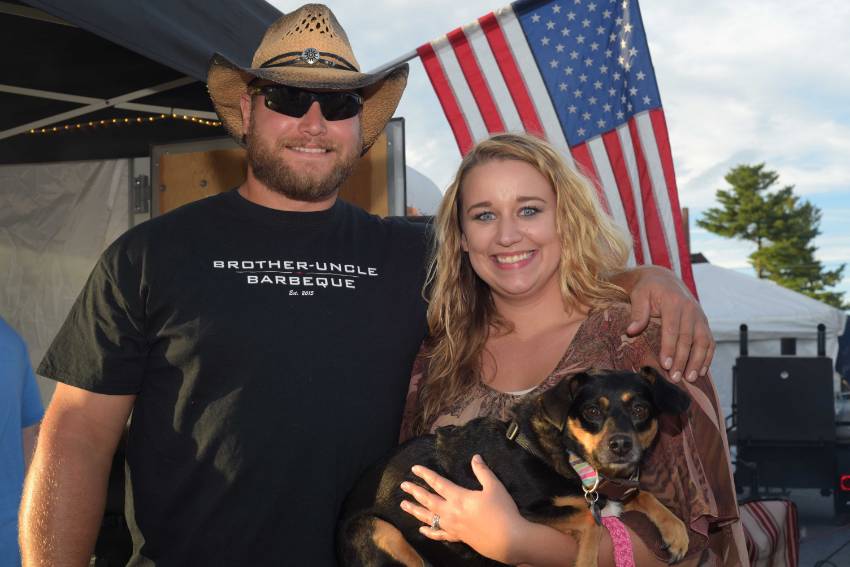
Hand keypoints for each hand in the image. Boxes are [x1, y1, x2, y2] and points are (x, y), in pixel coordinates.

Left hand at [399, 455, 526, 563]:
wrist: (509, 540)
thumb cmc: (502, 511)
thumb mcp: (494, 487)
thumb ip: (483, 471)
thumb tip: (475, 457)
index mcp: (459, 497)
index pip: (438, 483)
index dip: (425, 475)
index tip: (414, 469)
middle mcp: (451, 512)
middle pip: (428, 500)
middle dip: (415, 492)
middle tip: (403, 486)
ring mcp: (453, 526)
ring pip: (429, 517)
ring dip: (415, 510)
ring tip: (403, 505)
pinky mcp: (458, 537)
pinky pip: (439, 535)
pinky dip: (429, 531)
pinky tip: (421, 529)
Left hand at [625, 266, 713, 382]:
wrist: (663, 279)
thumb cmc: (648, 288)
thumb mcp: (639, 295)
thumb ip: (637, 312)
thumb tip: (631, 330)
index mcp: (673, 302)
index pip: (672, 329)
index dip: (669, 348)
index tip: (665, 365)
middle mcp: (690, 309)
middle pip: (688, 338)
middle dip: (682, 360)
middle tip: (675, 377)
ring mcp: (699, 316)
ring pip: (703, 341)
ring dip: (698, 361)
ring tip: (690, 378)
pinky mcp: (704, 322)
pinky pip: (709, 341)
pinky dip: (707, 356)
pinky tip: (702, 371)